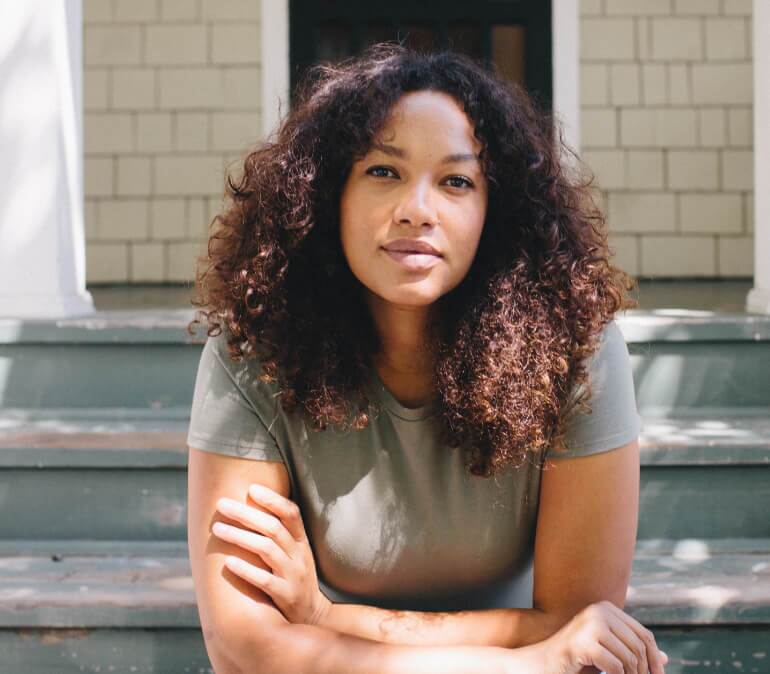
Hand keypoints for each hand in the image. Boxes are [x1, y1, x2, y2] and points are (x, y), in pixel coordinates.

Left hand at [212, 483, 331, 626]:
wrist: (313, 616)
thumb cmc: (295, 577)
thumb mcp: (295, 552)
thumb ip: (279, 534)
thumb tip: (250, 507)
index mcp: (301, 541)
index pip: (292, 513)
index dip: (273, 499)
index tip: (251, 488)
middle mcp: (299, 555)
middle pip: (273, 528)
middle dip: (245, 514)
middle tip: (222, 504)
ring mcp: (294, 575)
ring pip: (267, 550)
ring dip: (240, 537)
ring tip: (217, 529)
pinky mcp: (286, 596)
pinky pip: (265, 581)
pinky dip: (246, 570)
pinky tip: (228, 562)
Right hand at [536, 601, 668, 673]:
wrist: (544, 662)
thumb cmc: (577, 658)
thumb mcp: (609, 652)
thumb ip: (632, 651)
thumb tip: (665, 659)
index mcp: (606, 608)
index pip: (643, 635)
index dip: (655, 658)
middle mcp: (599, 611)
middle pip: (639, 647)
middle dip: (645, 671)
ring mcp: (590, 625)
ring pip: (629, 658)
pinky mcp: (583, 643)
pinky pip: (616, 666)